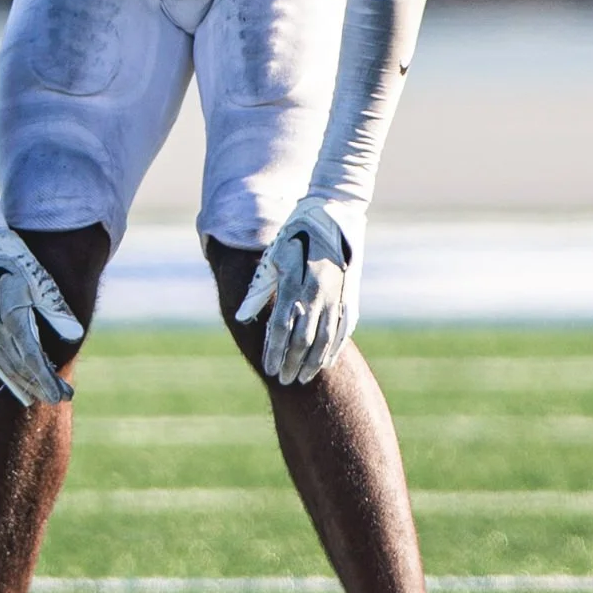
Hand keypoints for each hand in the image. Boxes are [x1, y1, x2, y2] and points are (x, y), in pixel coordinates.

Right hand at [0, 195, 83, 405]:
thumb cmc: (12, 255)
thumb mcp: (37, 276)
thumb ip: (54, 307)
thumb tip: (76, 334)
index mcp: (10, 317)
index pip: (32, 358)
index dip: (47, 378)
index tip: (61, 394)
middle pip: (18, 366)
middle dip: (38, 385)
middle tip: (59, 398)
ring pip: (4, 364)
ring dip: (21, 383)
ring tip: (37, 398)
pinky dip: (6, 372)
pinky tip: (15, 380)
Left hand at [237, 195, 363, 384]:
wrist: (335, 212)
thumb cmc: (296, 234)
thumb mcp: (272, 258)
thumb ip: (258, 291)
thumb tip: (240, 317)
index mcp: (295, 282)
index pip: (280, 327)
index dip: (273, 350)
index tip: (268, 369)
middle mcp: (317, 292)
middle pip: (302, 338)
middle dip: (291, 362)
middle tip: (283, 380)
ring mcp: (337, 295)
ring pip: (325, 338)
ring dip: (313, 361)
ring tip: (302, 377)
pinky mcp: (351, 295)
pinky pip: (343, 329)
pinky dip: (335, 347)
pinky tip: (328, 361)